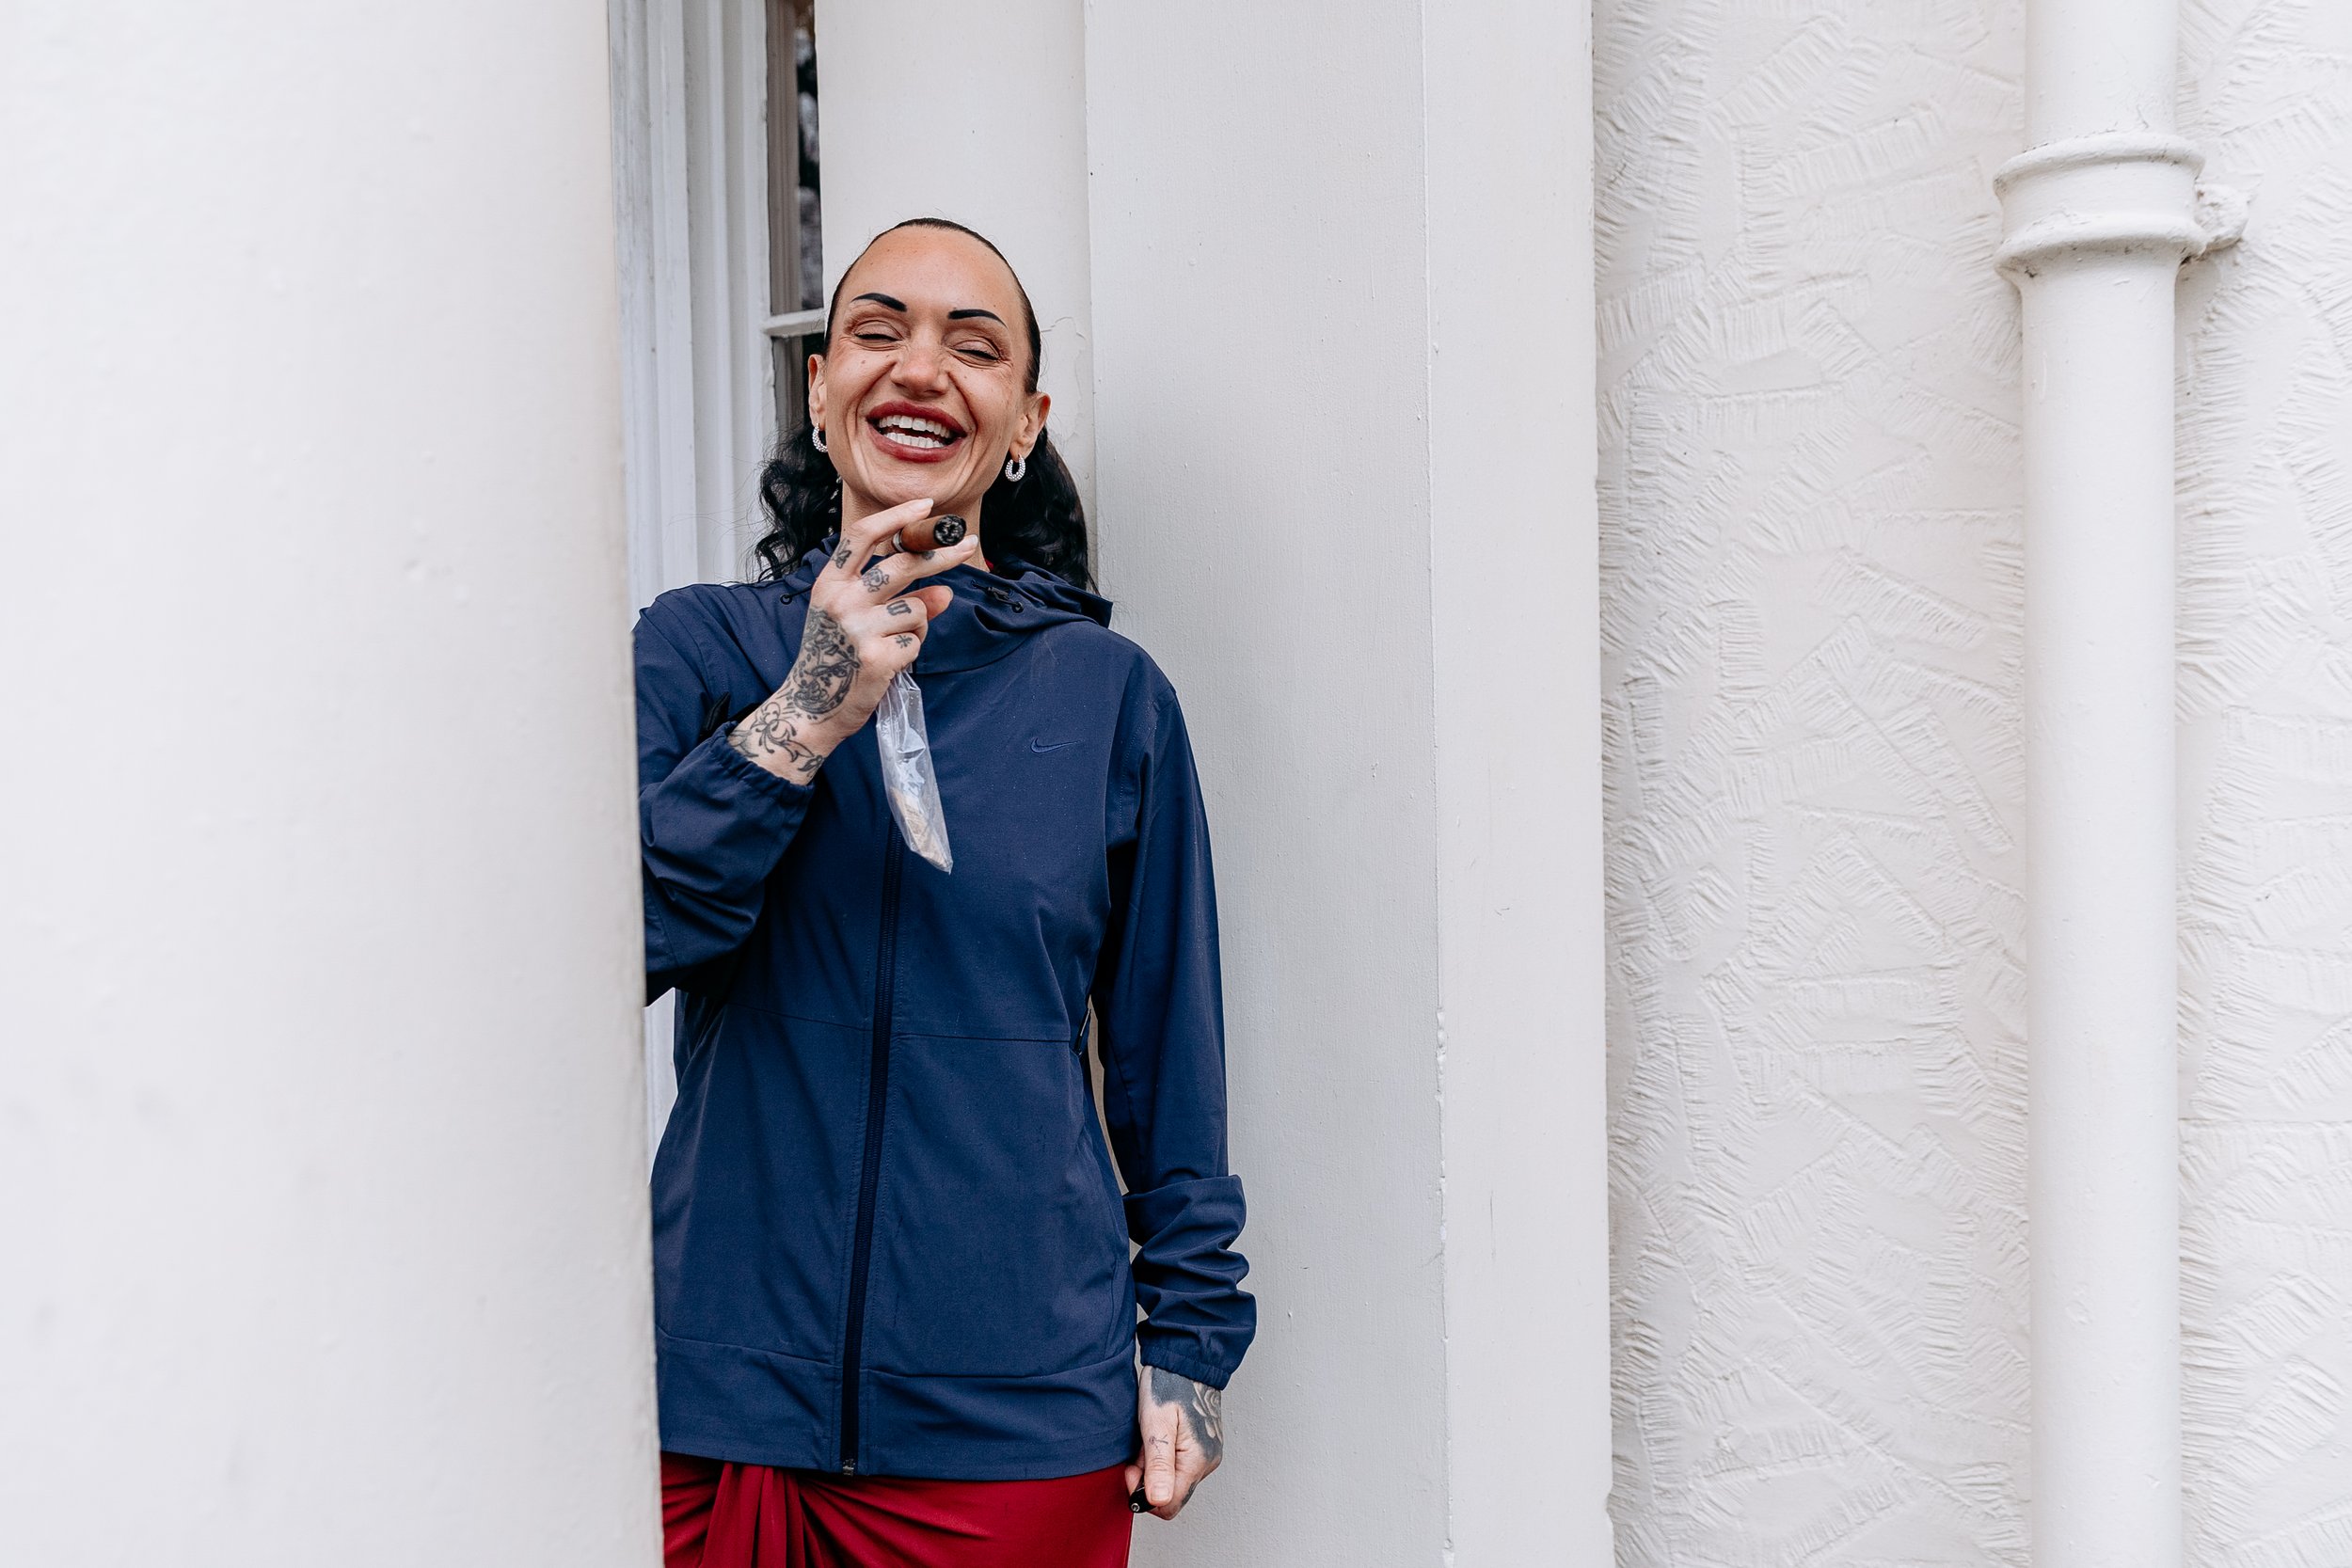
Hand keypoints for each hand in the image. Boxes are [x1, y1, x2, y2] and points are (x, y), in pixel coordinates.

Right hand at [728, 498, 977, 781]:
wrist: (811, 707)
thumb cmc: (833, 658)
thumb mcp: (856, 621)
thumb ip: (898, 601)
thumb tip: (945, 592)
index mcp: (829, 584)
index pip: (861, 536)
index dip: (896, 516)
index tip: (925, 505)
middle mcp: (841, 600)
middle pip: (901, 564)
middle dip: (941, 555)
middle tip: (968, 546)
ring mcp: (858, 628)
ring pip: (917, 609)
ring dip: (918, 625)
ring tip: (894, 642)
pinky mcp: (877, 656)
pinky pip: (916, 642)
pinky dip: (911, 652)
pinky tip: (888, 663)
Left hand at [1125, 1365, 1223, 1520]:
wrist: (1185, 1360)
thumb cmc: (1170, 1384)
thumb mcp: (1156, 1424)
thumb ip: (1158, 1465)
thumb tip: (1158, 1501)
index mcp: (1196, 1460)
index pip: (1168, 1505)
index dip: (1143, 1494)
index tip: (1132, 1469)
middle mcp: (1206, 1463)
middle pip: (1170, 1494)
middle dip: (1147, 1479)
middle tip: (1138, 1450)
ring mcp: (1205, 1456)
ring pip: (1172, 1481)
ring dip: (1153, 1467)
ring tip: (1147, 1439)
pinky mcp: (1201, 1448)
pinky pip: (1178, 1467)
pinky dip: (1162, 1458)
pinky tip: (1156, 1437)